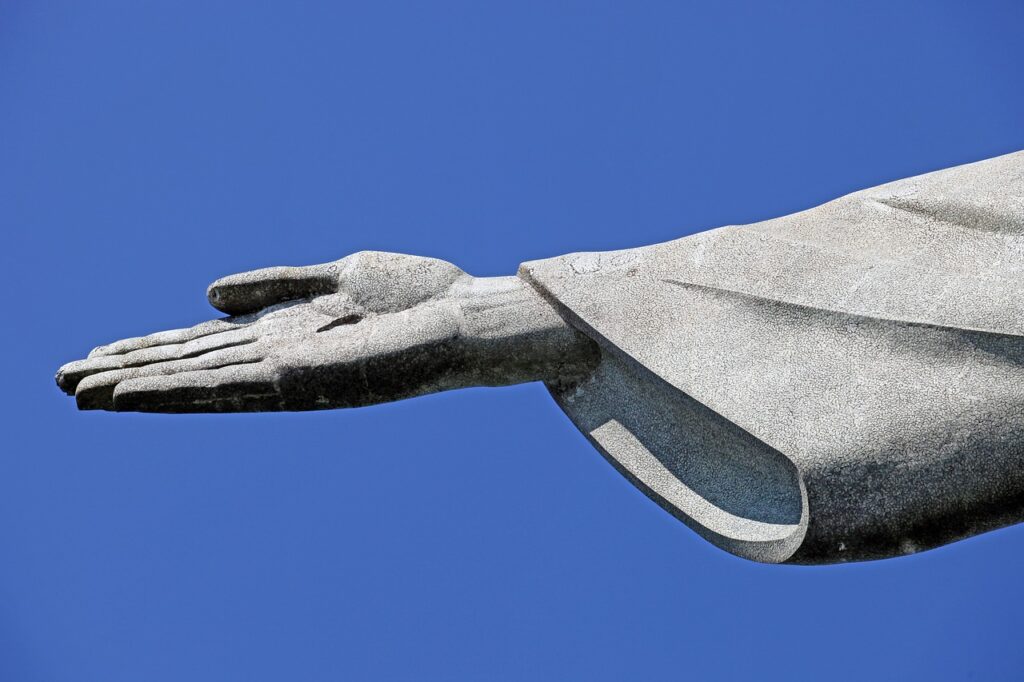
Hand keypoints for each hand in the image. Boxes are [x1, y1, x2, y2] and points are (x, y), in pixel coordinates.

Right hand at [56, 252, 470, 411]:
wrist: (467, 319)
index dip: (151, 349)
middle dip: (129, 372)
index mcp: (286, 335)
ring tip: (78, 391)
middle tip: (63, 380)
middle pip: (191, 366)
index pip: (205, 345)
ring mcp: (287, 374)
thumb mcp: (336, 277)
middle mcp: (279, 360)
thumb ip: (273, 286)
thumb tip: (206, 295)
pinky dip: (174, 391)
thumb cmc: (416, 298)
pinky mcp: (301, 380)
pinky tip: (130, 393)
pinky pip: (225, 388)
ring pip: (196, 381)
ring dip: (136, 386)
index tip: (99, 354)